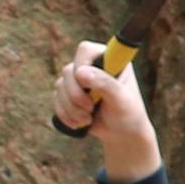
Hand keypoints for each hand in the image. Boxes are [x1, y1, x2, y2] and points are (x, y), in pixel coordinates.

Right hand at [54, 41, 160, 179]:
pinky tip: (80, 122)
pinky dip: (65, 114)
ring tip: (88, 119)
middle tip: (90, 108)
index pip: (86, 49)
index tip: (84, 80)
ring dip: (71, 107)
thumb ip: (105, 84)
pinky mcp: (68, 93)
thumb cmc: (128, 114)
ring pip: (60, 86)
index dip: (81, 63)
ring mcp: (78, 80)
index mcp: (110, 60)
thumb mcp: (121, 100)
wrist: (122, 134)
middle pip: (68, 71)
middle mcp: (92, 66)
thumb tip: (80, 72)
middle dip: (76, 94)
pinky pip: (56, 100)